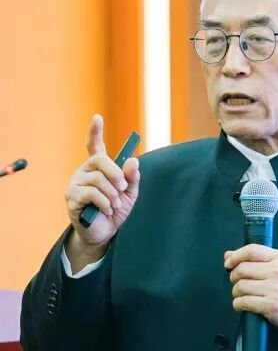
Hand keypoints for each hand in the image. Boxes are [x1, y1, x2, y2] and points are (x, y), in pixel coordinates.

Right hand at [64, 114, 139, 263]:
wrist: (104, 233)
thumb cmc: (115, 210)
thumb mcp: (129, 193)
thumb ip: (132, 178)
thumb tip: (133, 161)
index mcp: (98, 168)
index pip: (94, 145)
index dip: (95, 131)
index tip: (97, 117)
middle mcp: (84, 171)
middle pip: (99, 160)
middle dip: (115, 173)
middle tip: (123, 187)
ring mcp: (75, 183)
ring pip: (97, 179)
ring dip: (112, 193)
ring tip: (115, 204)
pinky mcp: (71, 198)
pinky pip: (90, 193)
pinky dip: (104, 202)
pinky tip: (107, 210)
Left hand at [225, 245, 277, 339]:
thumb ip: (255, 258)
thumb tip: (228, 255)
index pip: (252, 250)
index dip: (236, 256)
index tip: (228, 262)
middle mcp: (277, 272)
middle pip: (242, 269)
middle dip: (233, 276)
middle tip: (237, 281)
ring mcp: (274, 289)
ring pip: (241, 286)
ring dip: (236, 291)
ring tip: (242, 294)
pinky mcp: (270, 306)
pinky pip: (243, 302)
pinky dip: (237, 304)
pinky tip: (242, 304)